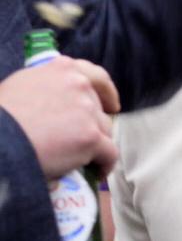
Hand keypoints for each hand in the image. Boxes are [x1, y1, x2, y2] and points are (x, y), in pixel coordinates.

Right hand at [0, 56, 119, 177]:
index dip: (106, 93)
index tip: (112, 106)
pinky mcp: (91, 137)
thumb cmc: (0, 116)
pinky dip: (105, 164)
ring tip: (81, 158)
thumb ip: (46, 87)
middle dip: (93, 125)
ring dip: (96, 144)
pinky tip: (98, 172)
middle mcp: (79, 85)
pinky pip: (109, 154)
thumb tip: (55, 104)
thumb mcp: (20, 86)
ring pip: (105, 131)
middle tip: (81, 140)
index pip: (95, 76)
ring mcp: (87, 111)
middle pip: (99, 109)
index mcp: (62, 69)